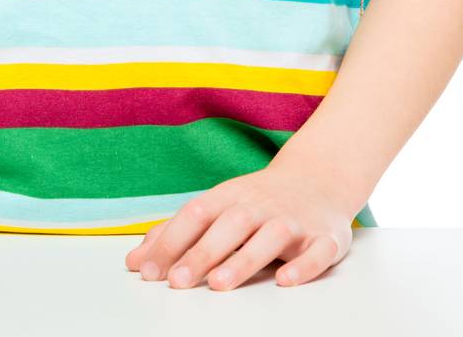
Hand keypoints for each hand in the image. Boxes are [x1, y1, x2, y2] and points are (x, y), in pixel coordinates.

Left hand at [122, 160, 354, 290]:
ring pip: (270, 237)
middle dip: (202, 253)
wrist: (319, 177)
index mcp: (230, 197)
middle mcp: (260, 206)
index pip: (196, 214)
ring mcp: (294, 221)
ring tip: (218, 284)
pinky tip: (286, 280)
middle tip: (176, 283)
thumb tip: (136, 262)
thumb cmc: (256, 201)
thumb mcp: (217, 207)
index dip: (171, 241)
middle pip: (229, 225)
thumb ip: (177, 234)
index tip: (148, 271)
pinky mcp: (326, 237)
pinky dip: (303, 265)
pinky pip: (317, 251)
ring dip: (244, 260)